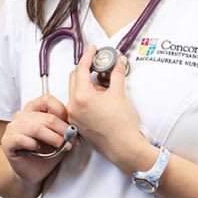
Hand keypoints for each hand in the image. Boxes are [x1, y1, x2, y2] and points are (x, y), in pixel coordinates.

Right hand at [0, 94, 76, 183]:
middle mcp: (22, 115)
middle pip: (47, 117)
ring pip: (36, 128)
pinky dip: (34, 145)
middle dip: (63, 130)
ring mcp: (13, 127)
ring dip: (53, 138)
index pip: (48, 100)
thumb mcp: (58, 137)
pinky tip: (38, 150)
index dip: (63, 112)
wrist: (32, 172)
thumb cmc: (44, 153)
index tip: (72, 127)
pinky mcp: (7, 141)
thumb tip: (75, 128)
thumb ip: (63, 129)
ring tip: (61, 146)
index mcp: (34, 108)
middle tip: (72, 141)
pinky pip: (22, 139)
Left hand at [67, 45, 155, 173]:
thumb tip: (118, 61)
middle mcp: (73, 107)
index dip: (88, 56)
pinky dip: (87, 96)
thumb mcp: (120, 94)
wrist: (125, 149)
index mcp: (81, 97)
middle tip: (100, 64)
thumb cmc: (122, 126)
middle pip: (75, 79)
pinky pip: (78, 104)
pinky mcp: (78, 124)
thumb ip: (117, 73)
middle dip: (87, 69)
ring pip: (76, 92)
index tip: (94, 49)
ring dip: (88, 84)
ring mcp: (74, 117)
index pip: (81, 69)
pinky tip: (101, 98)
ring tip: (105, 86)